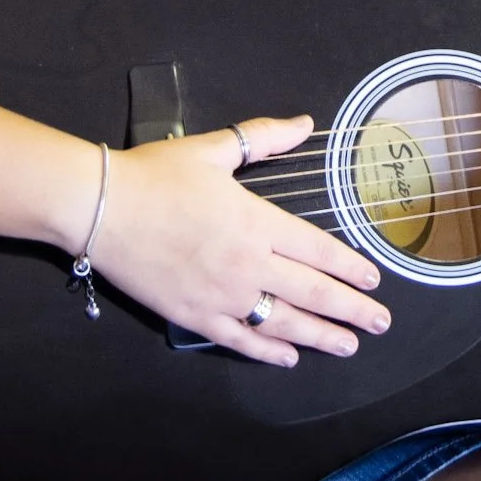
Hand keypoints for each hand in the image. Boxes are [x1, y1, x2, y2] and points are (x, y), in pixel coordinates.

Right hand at [91, 115, 389, 365]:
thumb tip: (305, 123)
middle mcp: (248, 263)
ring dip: (321, 336)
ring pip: (284, 322)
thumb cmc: (156, 175)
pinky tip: (289, 357)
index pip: (318, 250)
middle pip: (313, 292)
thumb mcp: (214, 149)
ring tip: (348, 346)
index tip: (374, 279)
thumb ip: (263, 138)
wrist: (99, 207)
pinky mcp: (195, 315)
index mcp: (257, 221)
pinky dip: (268, 351)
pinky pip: (241, 339)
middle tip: (381, 322)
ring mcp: (222, 294)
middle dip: (351, 309)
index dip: (350, 267)